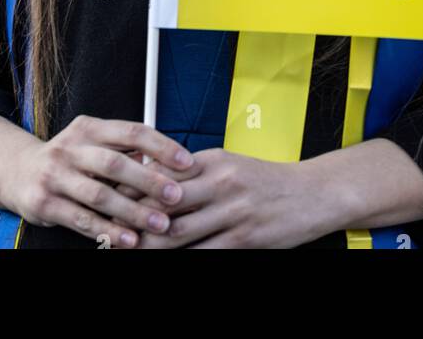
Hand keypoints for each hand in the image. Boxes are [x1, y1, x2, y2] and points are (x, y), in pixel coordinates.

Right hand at [8, 116, 201, 246]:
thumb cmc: (69, 158)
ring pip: (100, 195)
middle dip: (150, 181)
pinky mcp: (45, 203)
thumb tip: (168, 161)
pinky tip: (129, 240)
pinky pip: (82, 220)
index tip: (187, 162)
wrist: (16, 170)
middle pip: (116, 163)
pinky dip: (108, 231)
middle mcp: (70, 148)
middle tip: (177, 196)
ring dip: (133, 212)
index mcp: (89, 127)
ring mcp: (55, 175)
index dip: (161, 146)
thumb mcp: (92, 142)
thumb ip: (123, 149)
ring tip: (160, 224)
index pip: (131, 131)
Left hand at [117, 149, 324, 248]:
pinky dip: (183, 260)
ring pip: (178, 233)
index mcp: (214, 160)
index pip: (163, 173)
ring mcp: (232, 212)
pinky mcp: (244, 239)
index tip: (111, 201)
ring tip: (128, 250)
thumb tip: (157, 182)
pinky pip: (204, 253)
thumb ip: (196, 173)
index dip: (133, 189)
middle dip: (133, 220)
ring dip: (150, 245)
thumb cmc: (267, 181)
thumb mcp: (231, 165)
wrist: (313, 193)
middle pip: (164, 203)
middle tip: (109, 233)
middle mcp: (220, 182)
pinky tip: (169, 262)